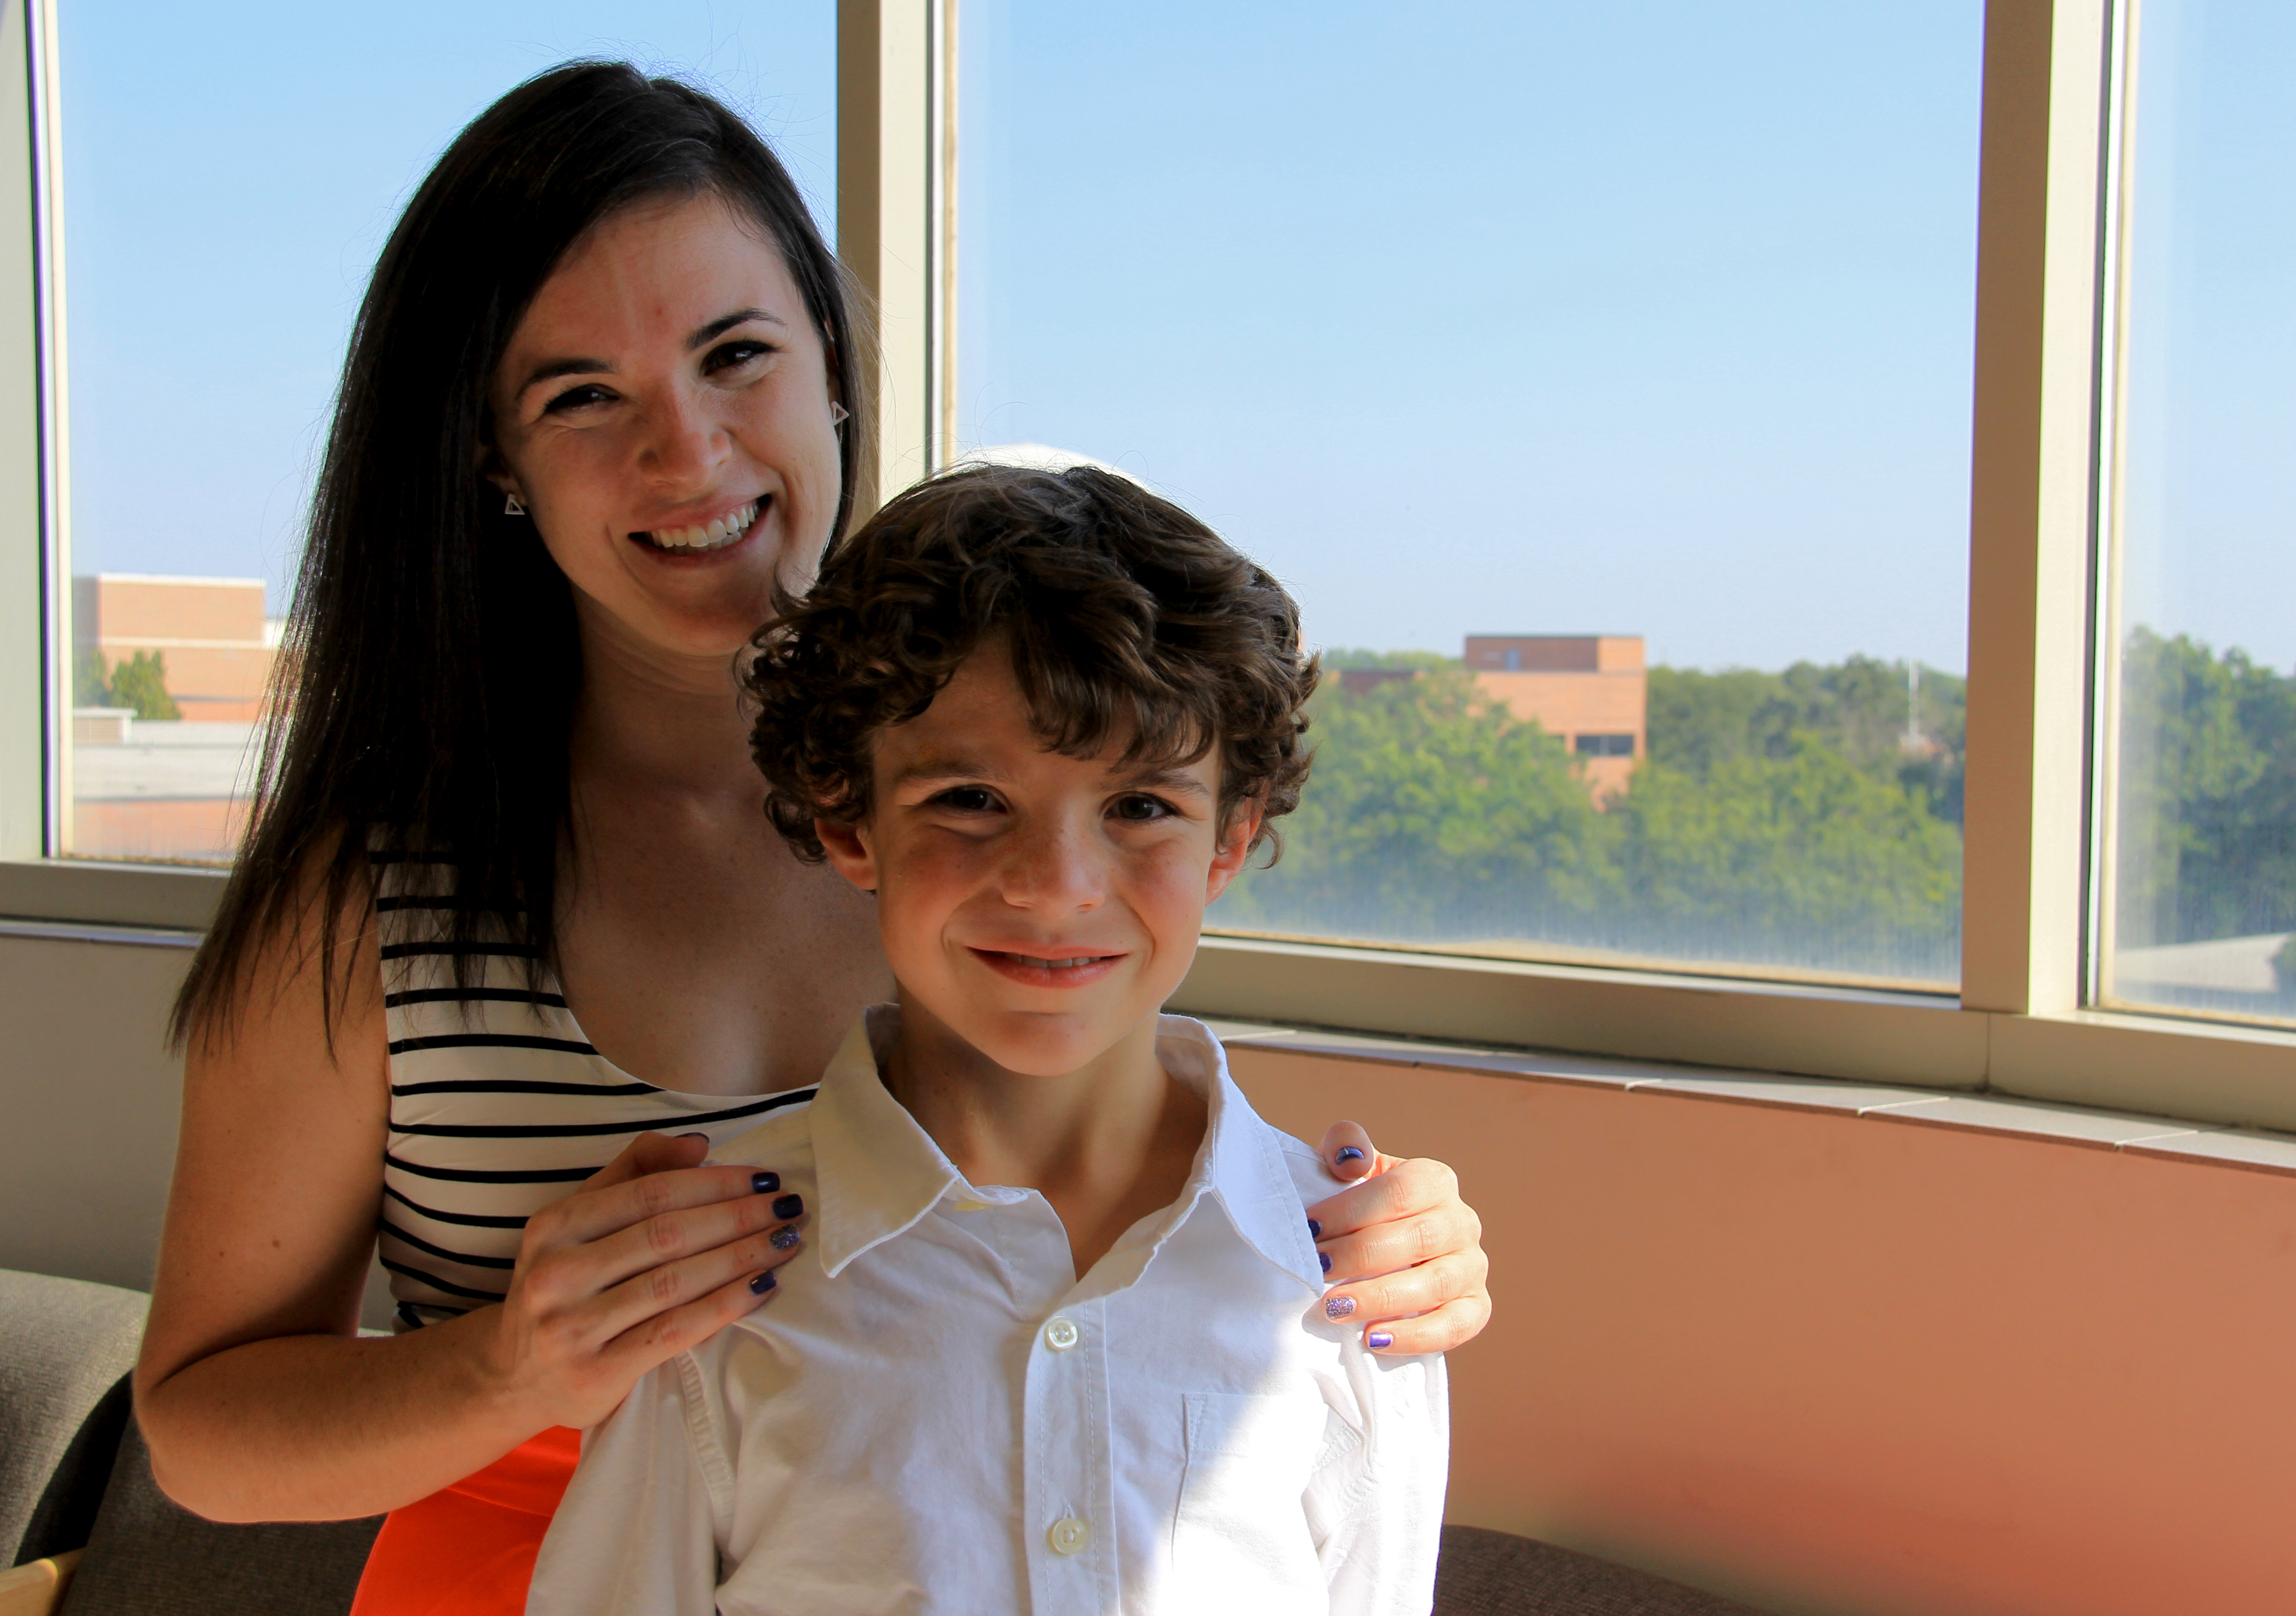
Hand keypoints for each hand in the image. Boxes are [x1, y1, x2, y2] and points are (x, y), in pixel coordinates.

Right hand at [477, 1132, 806, 1431]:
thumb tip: (697, 1144)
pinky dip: (726, 1305)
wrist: (514, 1379)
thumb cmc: (563, 1287)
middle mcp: (556, 1273)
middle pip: (668, 1235)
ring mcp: (572, 1327)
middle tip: (790, 1207)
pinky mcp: (596, 1373)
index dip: (715, 1182)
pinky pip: (676, 1331)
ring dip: (742, 1257)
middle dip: (739, 1217)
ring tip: (786, 1241)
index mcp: (553, 1226)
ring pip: (676, 1282)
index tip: (765, 1178)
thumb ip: (633, 1173)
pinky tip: (763, 1286)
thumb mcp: (578, 1222)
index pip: (650, 1192)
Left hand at [1307, 1121, 1490, 1355]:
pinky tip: (1374, 1341)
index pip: (1398, 1192)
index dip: (1350, 1211)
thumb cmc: (1359, 1207)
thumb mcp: (1348, 1170)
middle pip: (1415, 1238)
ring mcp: (1473, 1265)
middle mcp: (1461, 1220)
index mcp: (1434, 1180)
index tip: (1309, 1229)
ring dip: (1381, 1298)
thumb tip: (1350, 1158)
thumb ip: (1345, 1146)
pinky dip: (1416, 1336)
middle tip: (1316, 1270)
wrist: (1381, 1252)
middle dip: (1358, 1256)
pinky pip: (1455, 1325)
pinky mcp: (1475, 1306)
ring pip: (1435, 1283)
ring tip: (1335, 1308)